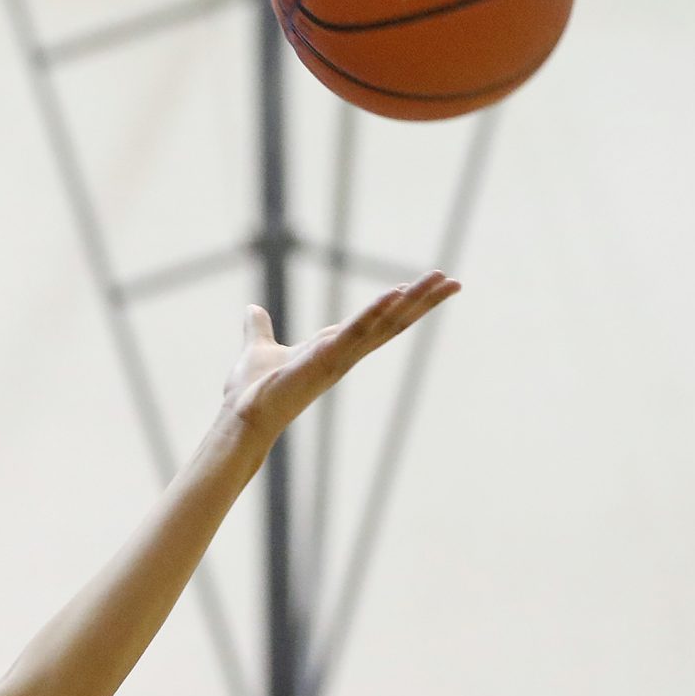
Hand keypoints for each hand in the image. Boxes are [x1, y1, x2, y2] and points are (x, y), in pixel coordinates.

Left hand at [220, 272, 461, 444]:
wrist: (241, 416)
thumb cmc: (251, 391)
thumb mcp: (259, 349)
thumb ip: (259, 329)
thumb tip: (253, 310)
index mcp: (333, 346)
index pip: (377, 321)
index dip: (402, 303)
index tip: (427, 285)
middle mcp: (344, 351)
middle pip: (393, 322)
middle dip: (423, 301)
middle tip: (454, 281)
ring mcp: (339, 356)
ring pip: (385, 323)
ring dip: (414, 300)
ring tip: (442, 279)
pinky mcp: (326, 359)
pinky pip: (356, 332)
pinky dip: (375, 312)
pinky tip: (397, 292)